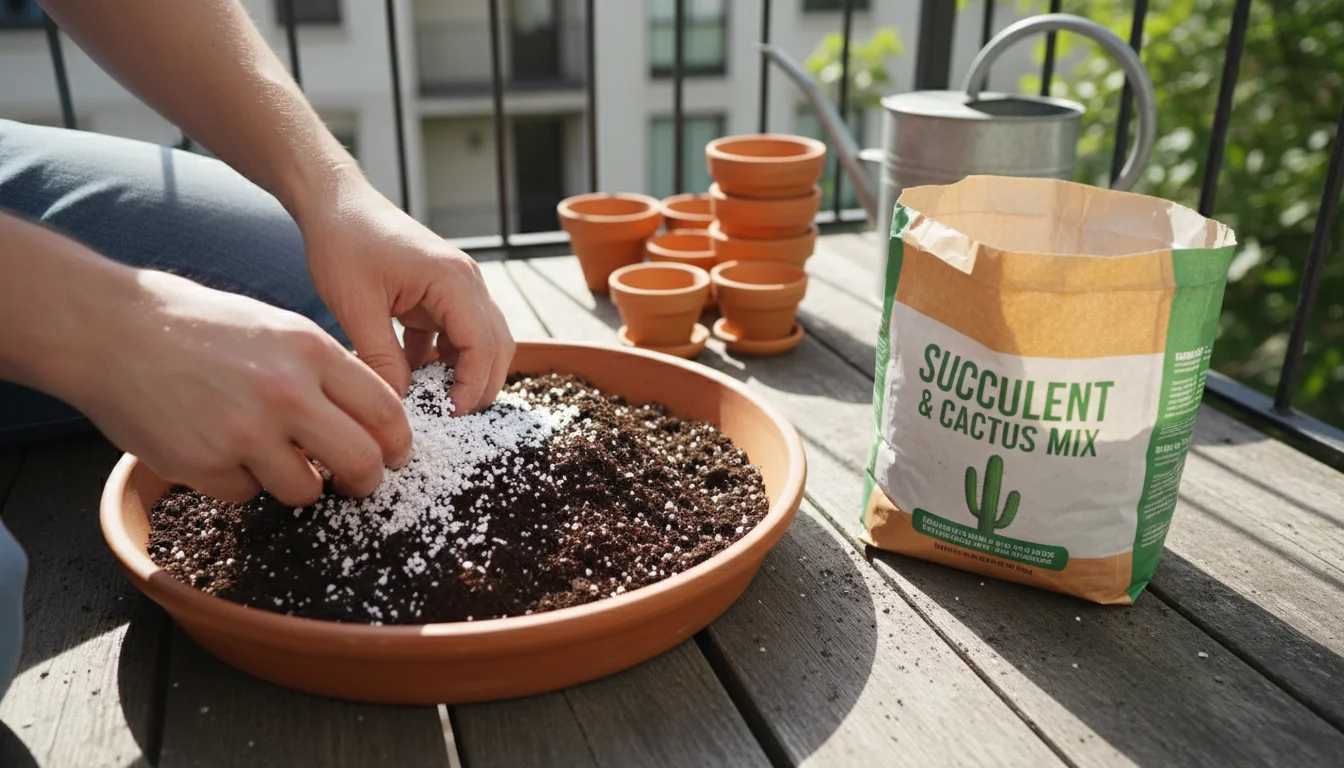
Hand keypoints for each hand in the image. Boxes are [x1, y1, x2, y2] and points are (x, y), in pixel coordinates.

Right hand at [69, 270, 411, 505]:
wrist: (111, 331)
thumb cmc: (198, 326)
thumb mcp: (277, 328)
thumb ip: (323, 371)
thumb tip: (366, 418)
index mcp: (310, 351)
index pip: (385, 410)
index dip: (398, 442)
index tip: (396, 455)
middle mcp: (285, 392)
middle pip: (361, 461)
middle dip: (366, 480)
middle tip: (358, 481)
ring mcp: (245, 432)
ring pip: (306, 490)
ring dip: (298, 483)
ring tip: (270, 454)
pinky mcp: (205, 465)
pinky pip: (247, 494)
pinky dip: (240, 481)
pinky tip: (218, 446)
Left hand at [298, 181, 514, 412]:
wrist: (334, 202)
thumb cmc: (344, 242)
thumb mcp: (356, 307)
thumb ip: (381, 358)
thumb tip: (399, 403)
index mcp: (453, 281)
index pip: (483, 345)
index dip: (473, 386)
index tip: (451, 415)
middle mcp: (466, 281)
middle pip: (496, 344)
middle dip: (480, 383)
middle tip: (451, 416)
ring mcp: (456, 286)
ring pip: (480, 339)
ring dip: (463, 370)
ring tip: (434, 400)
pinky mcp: (440, 292)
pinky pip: (453, 333)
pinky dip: (441, 357)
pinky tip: (412, 373)